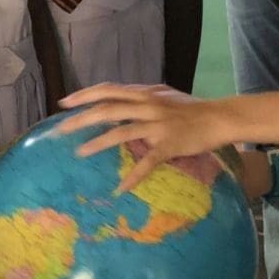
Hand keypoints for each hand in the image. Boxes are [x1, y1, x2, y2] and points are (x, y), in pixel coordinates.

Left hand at [57, 84, 228, 191]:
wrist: (218, 118)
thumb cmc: (190, 108)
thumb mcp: (163, 95)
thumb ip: (141, 96)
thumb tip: (121, 97)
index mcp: (144, 94)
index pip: (108, 90)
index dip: (84, 95)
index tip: (64, 103)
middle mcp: (147, 106)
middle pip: (107, 109)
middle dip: (81, 119)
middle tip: (60, 129)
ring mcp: (157, 125)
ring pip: (122, 132)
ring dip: (98, 143)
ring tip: (80, 153)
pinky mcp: (169, 145)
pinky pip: (148, 162)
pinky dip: (134, 176)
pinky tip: (121, 188)